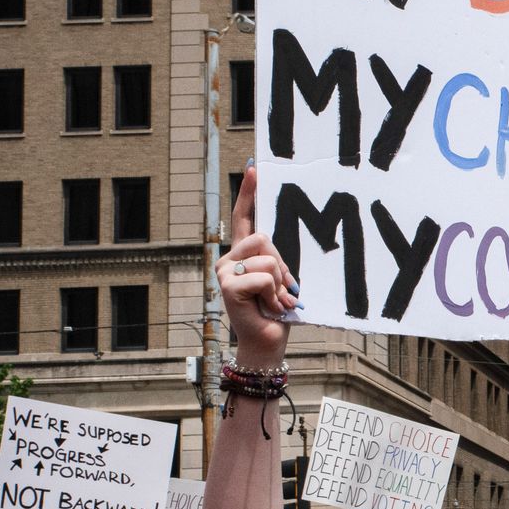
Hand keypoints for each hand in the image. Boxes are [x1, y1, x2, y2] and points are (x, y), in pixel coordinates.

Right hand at [218, 165, 297, 361]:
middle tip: (284, 290)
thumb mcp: (281, 280)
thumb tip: (278, 248)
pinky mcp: (228, 286)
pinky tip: (268, 307)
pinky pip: (264, 276)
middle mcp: (228, 259)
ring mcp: (224, 272)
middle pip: (265, 237)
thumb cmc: (277, 311)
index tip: (255, 167)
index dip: (249, 192)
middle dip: (282, 264)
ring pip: (267, 256)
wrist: (268, 342)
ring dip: (281, 282)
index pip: (244, 217)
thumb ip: (277, 260)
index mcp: (243, 254)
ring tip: (276, 300)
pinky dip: (274, 294)